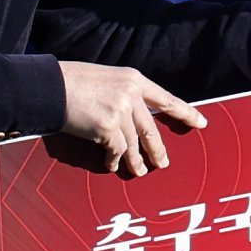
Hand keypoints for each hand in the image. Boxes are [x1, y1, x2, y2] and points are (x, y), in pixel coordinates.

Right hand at [57, 62, 204, 176]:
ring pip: (135, 144)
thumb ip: (125, 95)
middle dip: (158, 150)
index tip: (201, 123)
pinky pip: (117, 151)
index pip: (166, 99)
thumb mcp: (106, 79)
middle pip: (152, 129)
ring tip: (140, 171)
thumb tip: (135, 119)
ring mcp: (121, 112)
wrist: (49, 86)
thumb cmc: (72, 82)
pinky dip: (115, 160)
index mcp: (134, 79)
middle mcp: (131, 95)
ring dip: (137, 161)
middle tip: (164, 163)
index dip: (186, 113)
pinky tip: (112, 164)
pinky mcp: (108, 128)